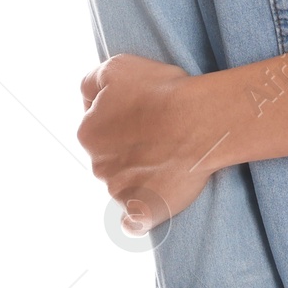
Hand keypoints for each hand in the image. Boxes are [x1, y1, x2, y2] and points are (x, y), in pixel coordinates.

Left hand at [77, 54, 220, 233]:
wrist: (200, 123)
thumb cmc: (165, 92)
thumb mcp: (119, 67)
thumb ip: (93, 81)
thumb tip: (87, 97)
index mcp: (88, 132)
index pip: (96, 125)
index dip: (122, 117)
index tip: (146, 112)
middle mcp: (98, 165)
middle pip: (110, 157)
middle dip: (130, 147)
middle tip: (162, 133)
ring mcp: (118, 192)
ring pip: (124, 184)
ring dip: (141, 174)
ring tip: (172, 158)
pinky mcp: (140, 212)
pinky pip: (134, 220)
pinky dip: (140, 214)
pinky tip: (153, 201)